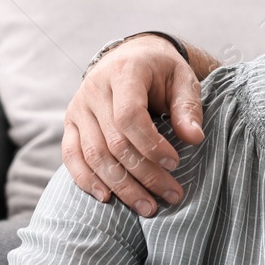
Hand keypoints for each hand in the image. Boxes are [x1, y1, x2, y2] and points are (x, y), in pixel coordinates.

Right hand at [63, 34, 203, 216]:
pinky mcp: (70, 123)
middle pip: (114, 142)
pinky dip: (86, 179)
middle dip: (145, 174)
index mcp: (124, 72)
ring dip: (121, 186)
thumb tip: (194, 138)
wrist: (130, 57)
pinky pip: (71, 155)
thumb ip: (188, 107)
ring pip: (93, 154)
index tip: (175, 163)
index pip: (129, 116)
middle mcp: (94, 89)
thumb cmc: (161, 71)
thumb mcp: (182, 79)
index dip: (151, 144)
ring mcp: (78, 107)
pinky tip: (106, 198)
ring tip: (148, 207)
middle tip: (172, 195)